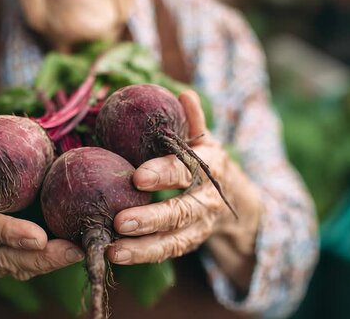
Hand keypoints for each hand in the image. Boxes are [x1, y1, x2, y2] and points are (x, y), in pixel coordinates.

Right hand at [0, 121, 83, 317]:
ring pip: (15, 266)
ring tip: (78, 253)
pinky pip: (21, 268)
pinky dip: (45, 265)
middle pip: (3, 255)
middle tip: (71, 250)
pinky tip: (72, 256)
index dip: (9, 233)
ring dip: (48, 263)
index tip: (38, 237)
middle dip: (37, 257)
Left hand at [105, 91, 261, 287]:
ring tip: (113, 250)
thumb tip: (183, 94)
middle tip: (120, 222)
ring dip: (142, 248)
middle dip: (151, 218)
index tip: (138, 177)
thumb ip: (193, 121)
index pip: (185, 171)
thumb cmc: (207, 163)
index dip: (164, 174)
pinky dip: (143, 256)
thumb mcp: (205, 141)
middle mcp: (207, 200)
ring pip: (173, 241)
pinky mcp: (189, 243)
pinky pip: (167, 252)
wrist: (236, 202)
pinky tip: (116, 255)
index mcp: (209, 168)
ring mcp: (200, 226)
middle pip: (180, 212)